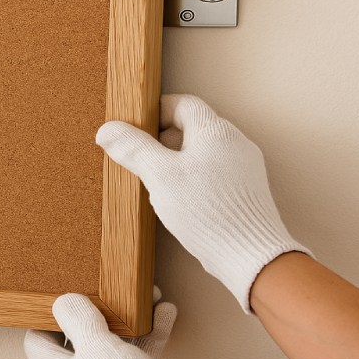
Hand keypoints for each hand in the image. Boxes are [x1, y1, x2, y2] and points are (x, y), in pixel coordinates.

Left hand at [24, 290, 206, 358]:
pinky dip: (148, 333)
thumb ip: (78, 319)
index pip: (37, 336)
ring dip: (129, 318)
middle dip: (98, 308)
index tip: (64, 291)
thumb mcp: (94, 345)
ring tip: (146, 294)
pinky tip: (163, 312)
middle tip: (111, 287)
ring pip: (113, 340)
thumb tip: (64, 301)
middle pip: (79, 334)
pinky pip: (136, 352)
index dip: (47, 313)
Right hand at [95, 94, 310, 312]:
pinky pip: (213, 173)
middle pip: (192, 128)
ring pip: (202, 152)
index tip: (136, 129)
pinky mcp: (245, 190)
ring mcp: (243, 167)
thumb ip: (134, 149)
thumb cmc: (209, 212)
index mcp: (215, 130)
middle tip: (143, 160)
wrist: (250, 254)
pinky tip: (182, 203)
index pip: (182, 104)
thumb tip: (108, 130)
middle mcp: (235, 143)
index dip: (155, 112)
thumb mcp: (160, 176)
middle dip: (163, 141)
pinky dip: (193, 180)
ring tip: (160, 185)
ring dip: (177, 163)